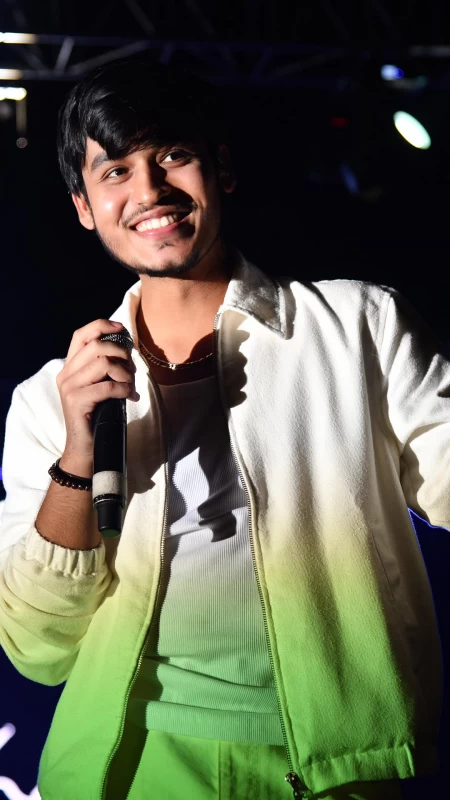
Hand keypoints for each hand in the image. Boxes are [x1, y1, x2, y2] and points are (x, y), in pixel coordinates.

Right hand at [56, 320, 138, 468]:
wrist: (86, 447)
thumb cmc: (98, 415)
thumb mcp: (101, 386)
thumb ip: (106, 368)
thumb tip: (127, 349)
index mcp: (70, 366)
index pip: (81, 334)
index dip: (102, 326)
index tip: (122, 329)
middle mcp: (66, 373)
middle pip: (97, 346)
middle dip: (122, 354)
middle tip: (132, 371)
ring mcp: (69, 387)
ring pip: (104, 363)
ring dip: (125, 373)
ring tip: (130, 386)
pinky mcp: (76, 400)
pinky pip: (108, 386)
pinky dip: (125, 389)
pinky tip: (130, 397)